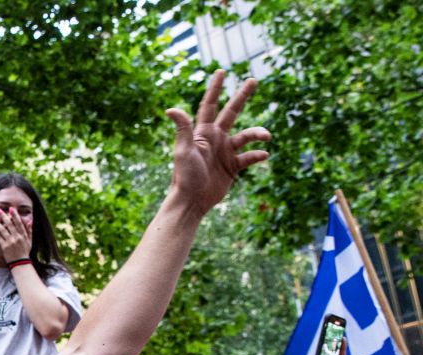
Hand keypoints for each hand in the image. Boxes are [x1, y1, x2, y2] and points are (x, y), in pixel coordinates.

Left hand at [0, 208, 32, 264]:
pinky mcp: (4, 247)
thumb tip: (31, 220)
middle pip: (9, 224)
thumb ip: (30, 230)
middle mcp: (17, 237)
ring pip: (2, 230)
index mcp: (23, 235)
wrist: (20, 263)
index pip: (19, 223)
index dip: (15, 215)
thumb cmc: (25, 252)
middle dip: (4, 216)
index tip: (11, 208)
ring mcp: (10, 242)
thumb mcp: (30, 241)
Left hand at [165, 71, 269, 216]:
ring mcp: (225, 152)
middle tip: (253, 80)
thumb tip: (170, 109)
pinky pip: (249, 157)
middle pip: (231, 112)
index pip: (210, 105)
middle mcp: (215, 139)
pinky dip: (257, 155)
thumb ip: (182, 129)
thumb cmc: (184, 176)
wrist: (192, 201)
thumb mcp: (183, 151)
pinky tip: (262, 155)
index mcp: (203, 132)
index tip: (221, 71)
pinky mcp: (232, 167)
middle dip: (242, 96)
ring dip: (257, 134)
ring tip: (266, 136)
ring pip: (246, 136)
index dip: (215, 88)